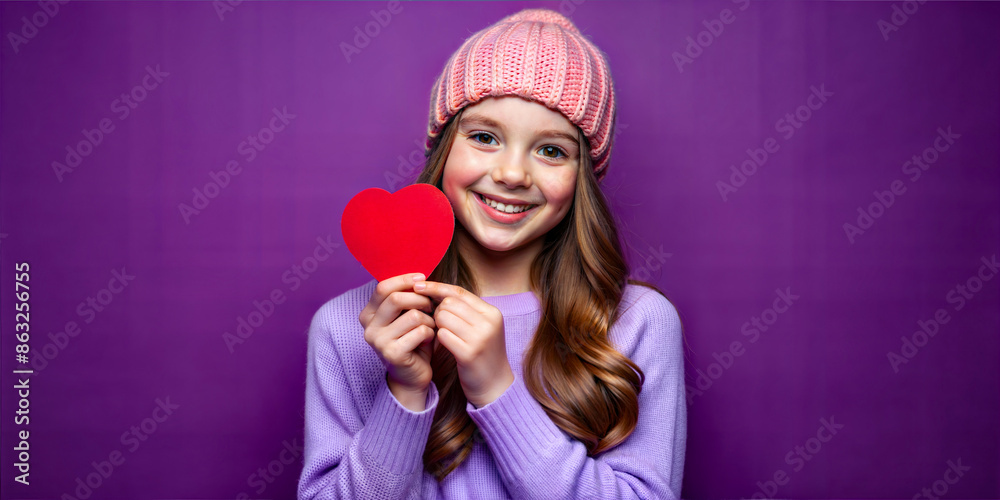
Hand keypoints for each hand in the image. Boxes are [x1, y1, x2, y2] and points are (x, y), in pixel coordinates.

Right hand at [359, 273, 437, 405]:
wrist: (411, 376)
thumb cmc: (411, 340)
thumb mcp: (405, 316)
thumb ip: (405, 298)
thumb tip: (419, 277)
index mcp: (369, 314)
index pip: (383, 287)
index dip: (405, 280)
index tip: (423, 279)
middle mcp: (369, 327)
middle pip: (396, 299)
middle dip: (420, 299)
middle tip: (431, 306)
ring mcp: (378, 342)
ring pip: (413, 316)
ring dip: (429, 319)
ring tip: (431, 326)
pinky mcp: (392, 353)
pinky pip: (420, 332)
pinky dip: (430, 333)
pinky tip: (429, 339)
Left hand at [412, 280, 513, 407]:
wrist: (495, 384)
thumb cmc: (483, 352)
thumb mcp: (482, 327)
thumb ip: (465, 309)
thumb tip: (435, 290)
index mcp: (492, 313)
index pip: (458, 292)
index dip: (436, 287)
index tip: (418, 286)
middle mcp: (488, 323)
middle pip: (448, 303)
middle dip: (438, 311)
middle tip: (440, 323)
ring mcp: (480, 338)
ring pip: (443, 317)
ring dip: (437, 324)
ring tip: (445, 334)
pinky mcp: (469, 353)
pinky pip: (442, 335)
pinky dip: (438, 338)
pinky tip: (444, 344)